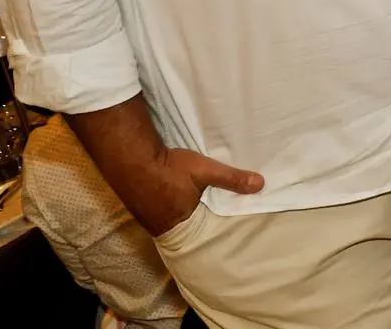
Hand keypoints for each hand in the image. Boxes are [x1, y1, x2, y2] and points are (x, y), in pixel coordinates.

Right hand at [129, 147, 263, 236]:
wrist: (130, 157)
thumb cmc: (169, 167)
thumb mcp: (205, 171)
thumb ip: (232, 179)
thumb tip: (260, 185)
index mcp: (180, 225)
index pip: (201, 234)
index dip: (210, 228)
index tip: (222, 225)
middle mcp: (160, 227)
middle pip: (185, 229)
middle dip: (197, 223)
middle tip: (209, 215)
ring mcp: (146, 218)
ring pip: (170, 220)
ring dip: (181, 214)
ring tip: (192, 206)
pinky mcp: (138, 206)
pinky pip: (157, 211)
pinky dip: (167, 206)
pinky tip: (172, 196)